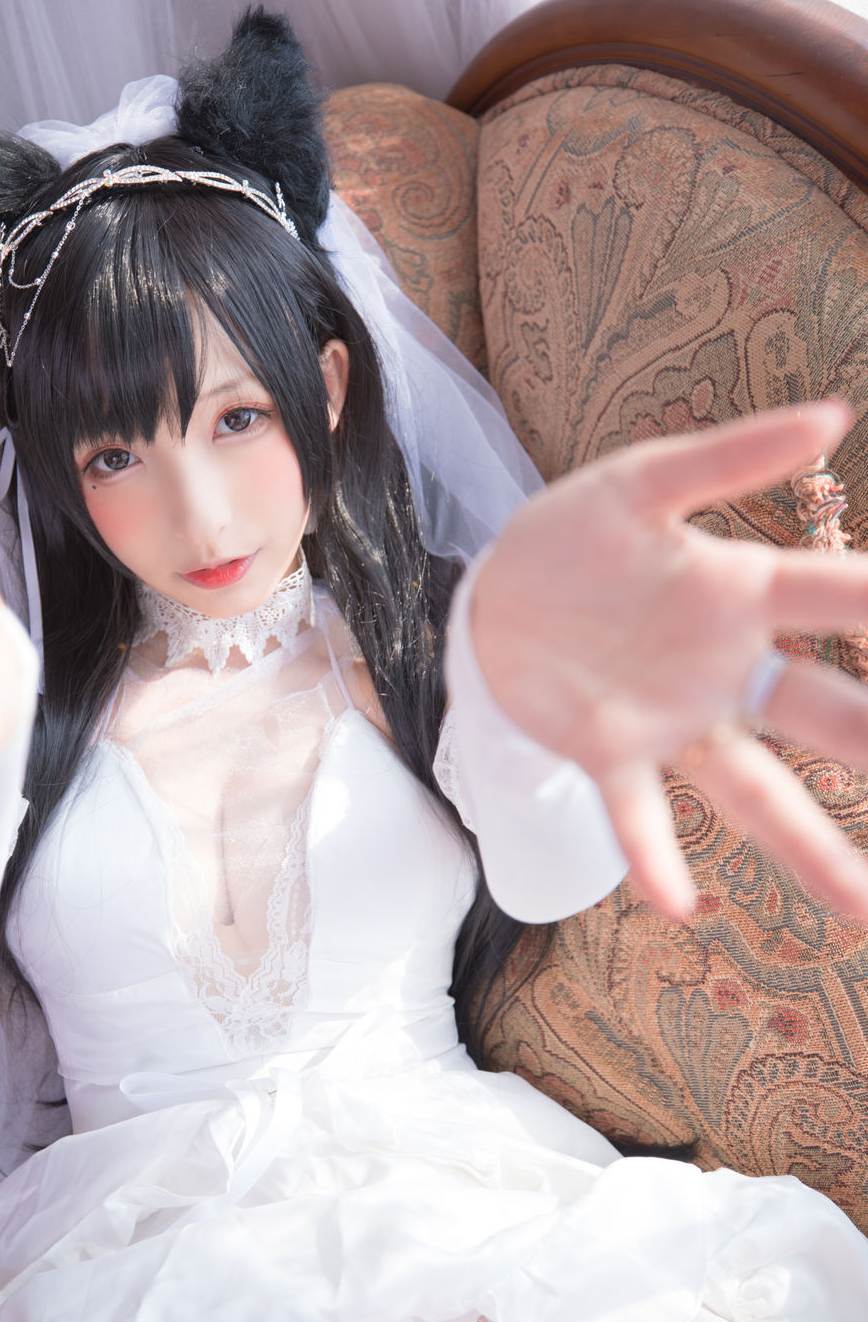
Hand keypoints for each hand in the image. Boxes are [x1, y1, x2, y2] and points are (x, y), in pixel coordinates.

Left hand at [469, 400, 867, 922]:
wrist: (491, 592)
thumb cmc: (579, 533)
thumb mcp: (643, 482)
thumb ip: (730, 456)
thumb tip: (836, 416)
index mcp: (741, 592)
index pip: (840, 597)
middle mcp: (725, 669)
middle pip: (821, 712)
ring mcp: (671, 720)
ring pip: (755, 792)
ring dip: (809, 846)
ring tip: (861, 905)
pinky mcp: (606, 753)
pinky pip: (637, 811)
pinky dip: (656, 856)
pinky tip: (680, 901)